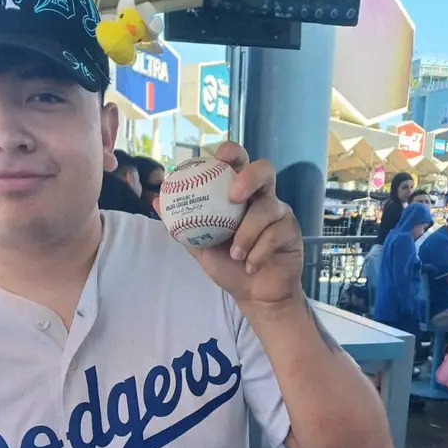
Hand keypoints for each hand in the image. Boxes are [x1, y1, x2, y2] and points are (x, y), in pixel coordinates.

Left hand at [187, 142, 302, 309]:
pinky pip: (275, 234)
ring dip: (247, 233)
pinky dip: (258, 252)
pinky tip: (250, 266)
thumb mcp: (201, 247)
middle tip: (233, 196)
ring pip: (267, 208)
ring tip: (236, 254)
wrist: (255, 295)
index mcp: (240, 194)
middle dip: (249, 178)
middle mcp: (262, 197)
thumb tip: (155, 199)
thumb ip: (182, 224)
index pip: (238, 162)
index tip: (218, 156)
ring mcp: (280, 213)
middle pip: (264, 170)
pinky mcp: (291, 231)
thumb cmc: (229, 266)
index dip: (231, 152)